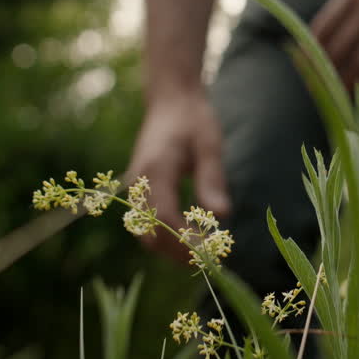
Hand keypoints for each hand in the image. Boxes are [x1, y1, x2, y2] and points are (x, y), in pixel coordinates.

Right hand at [124, 89, 228, 262]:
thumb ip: (213, 180)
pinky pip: (149, 225)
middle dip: (179, 252)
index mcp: (155, 170)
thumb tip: (222, 216)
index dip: (185, 241)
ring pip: (147, 235)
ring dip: (174, 247)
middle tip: (213, 257)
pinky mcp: (140, 193)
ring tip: (207, 248)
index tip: (212, 252)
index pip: (164, 218)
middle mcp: (138, 183)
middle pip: (150, 235)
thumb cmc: (194, 120)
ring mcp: (136, 189)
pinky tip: (195, 232)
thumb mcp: (210, 145)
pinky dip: (169, 236)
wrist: (170, 101)